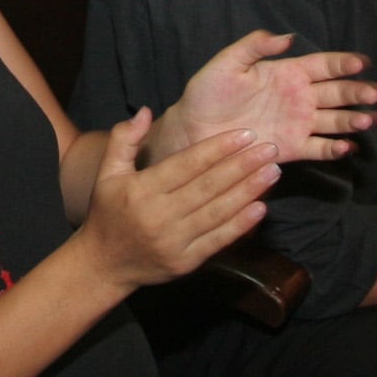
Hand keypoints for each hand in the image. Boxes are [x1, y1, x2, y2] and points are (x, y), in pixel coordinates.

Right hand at [77, 109, 282, 294]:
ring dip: (249, 190)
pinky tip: (261, 208)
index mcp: (142, 190)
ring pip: (218, 211)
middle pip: (208, 186)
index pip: (187, 164)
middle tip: (270, 148)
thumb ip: (123, 139)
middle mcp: (159, 215)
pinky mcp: (186, 262)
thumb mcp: (106, 173)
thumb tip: (146, 111)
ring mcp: (174, 241)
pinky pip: (218, 240)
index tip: (245, 134)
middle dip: (242, 165)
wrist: (103, 265)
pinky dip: (241, 225)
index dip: (218, 148)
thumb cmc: (108, 213)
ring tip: (273, 172)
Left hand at [171, 31, 376, 163]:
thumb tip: (287, 37)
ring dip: (354, 119)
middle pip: (337, 93)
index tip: (363, 63)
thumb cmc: (207, 92)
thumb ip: (254, 46)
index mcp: (287, 73)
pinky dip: (335, 148)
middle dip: (359, 92)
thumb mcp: (227, 63)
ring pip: (335, 120)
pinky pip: (319, 148)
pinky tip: (348, 146)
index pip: (323, 65)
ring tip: (371, 119)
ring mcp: (298, 124)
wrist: (193, 130)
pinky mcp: (292, 148)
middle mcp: (299, 97)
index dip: (343, 64)